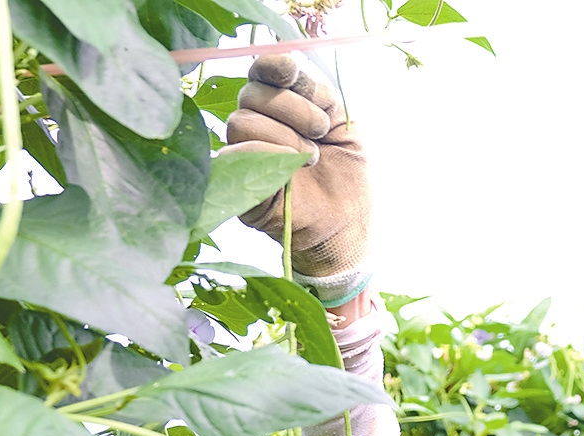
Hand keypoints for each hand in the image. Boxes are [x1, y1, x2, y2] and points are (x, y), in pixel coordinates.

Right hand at [223, 54, 370, 301]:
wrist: (348, 226)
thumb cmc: (346, 176)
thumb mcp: (343, 124)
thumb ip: (318, 92)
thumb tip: (289, 61)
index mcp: (282, 106)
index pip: (262, 71)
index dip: (273, 65)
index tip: (291, 71)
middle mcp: (257, 124)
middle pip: (253, 93)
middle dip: (295, 109)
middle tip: (322, 133)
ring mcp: (244, 152)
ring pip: (243, 121)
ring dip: (287, 137)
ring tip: (312, 159)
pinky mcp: (237, 182)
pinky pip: (235, 153)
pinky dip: (268, 155)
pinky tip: (293, 171)